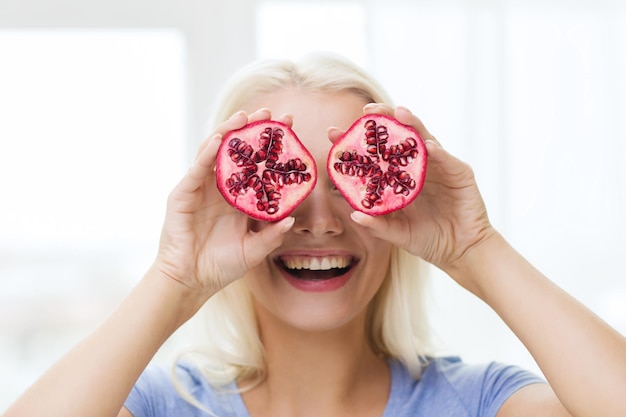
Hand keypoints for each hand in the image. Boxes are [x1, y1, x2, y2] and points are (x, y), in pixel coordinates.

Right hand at [153, 109, 294, 298]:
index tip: (291, 128)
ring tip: (245, 117)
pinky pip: (196, 169)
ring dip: (229, 132)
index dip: (271, 146)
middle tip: (271, 114)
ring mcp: (200, 188)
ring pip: (214, 152)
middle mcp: (220, 187)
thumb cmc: (222, 266)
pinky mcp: (183, 193)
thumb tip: (292, 220)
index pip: (256, 164)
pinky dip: (207, 154)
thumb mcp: (254, 250)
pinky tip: (219, 140)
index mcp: (239, 197)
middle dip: (252, 130)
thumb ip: (271, 235)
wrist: (191, 281)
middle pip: (236, 151)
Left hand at [332, 104, 496, 276]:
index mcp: (399, 176)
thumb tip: (354, 215)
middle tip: (366, 111)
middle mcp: (417, 166)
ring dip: (412, 124)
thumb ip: (377, 225)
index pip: (375, 153)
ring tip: (398, 113)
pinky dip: (437, 152)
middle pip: (399, 136)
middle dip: (383, 119)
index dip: (355, 141)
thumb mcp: (398, 233)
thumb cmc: (428, 240)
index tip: (333, 132)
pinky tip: (426, 146)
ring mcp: (439, 166)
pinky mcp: (460, 173)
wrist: (460, 251)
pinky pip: (447, 159)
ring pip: (424, 138)